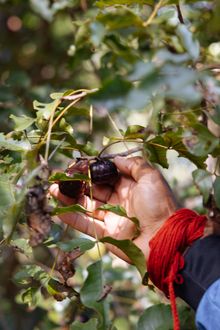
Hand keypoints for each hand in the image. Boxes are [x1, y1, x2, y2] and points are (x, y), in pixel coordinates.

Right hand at [50, 156, 176, 261]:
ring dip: (69, 198)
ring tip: (53, 189)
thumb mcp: (151, 178)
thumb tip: (115, 159)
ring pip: (86, 205)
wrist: (164, 239)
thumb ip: (134, 165)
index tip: (77, 165)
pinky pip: (85, 223)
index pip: (106, 175)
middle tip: (61, 176)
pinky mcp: (105, 233)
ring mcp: (111, 217)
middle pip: (93, 189)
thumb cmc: (159, 205)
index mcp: (129, 186)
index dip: (91, 170)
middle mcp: (118, 200)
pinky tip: (58, 208)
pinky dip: (71, 216)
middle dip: (77, 182)